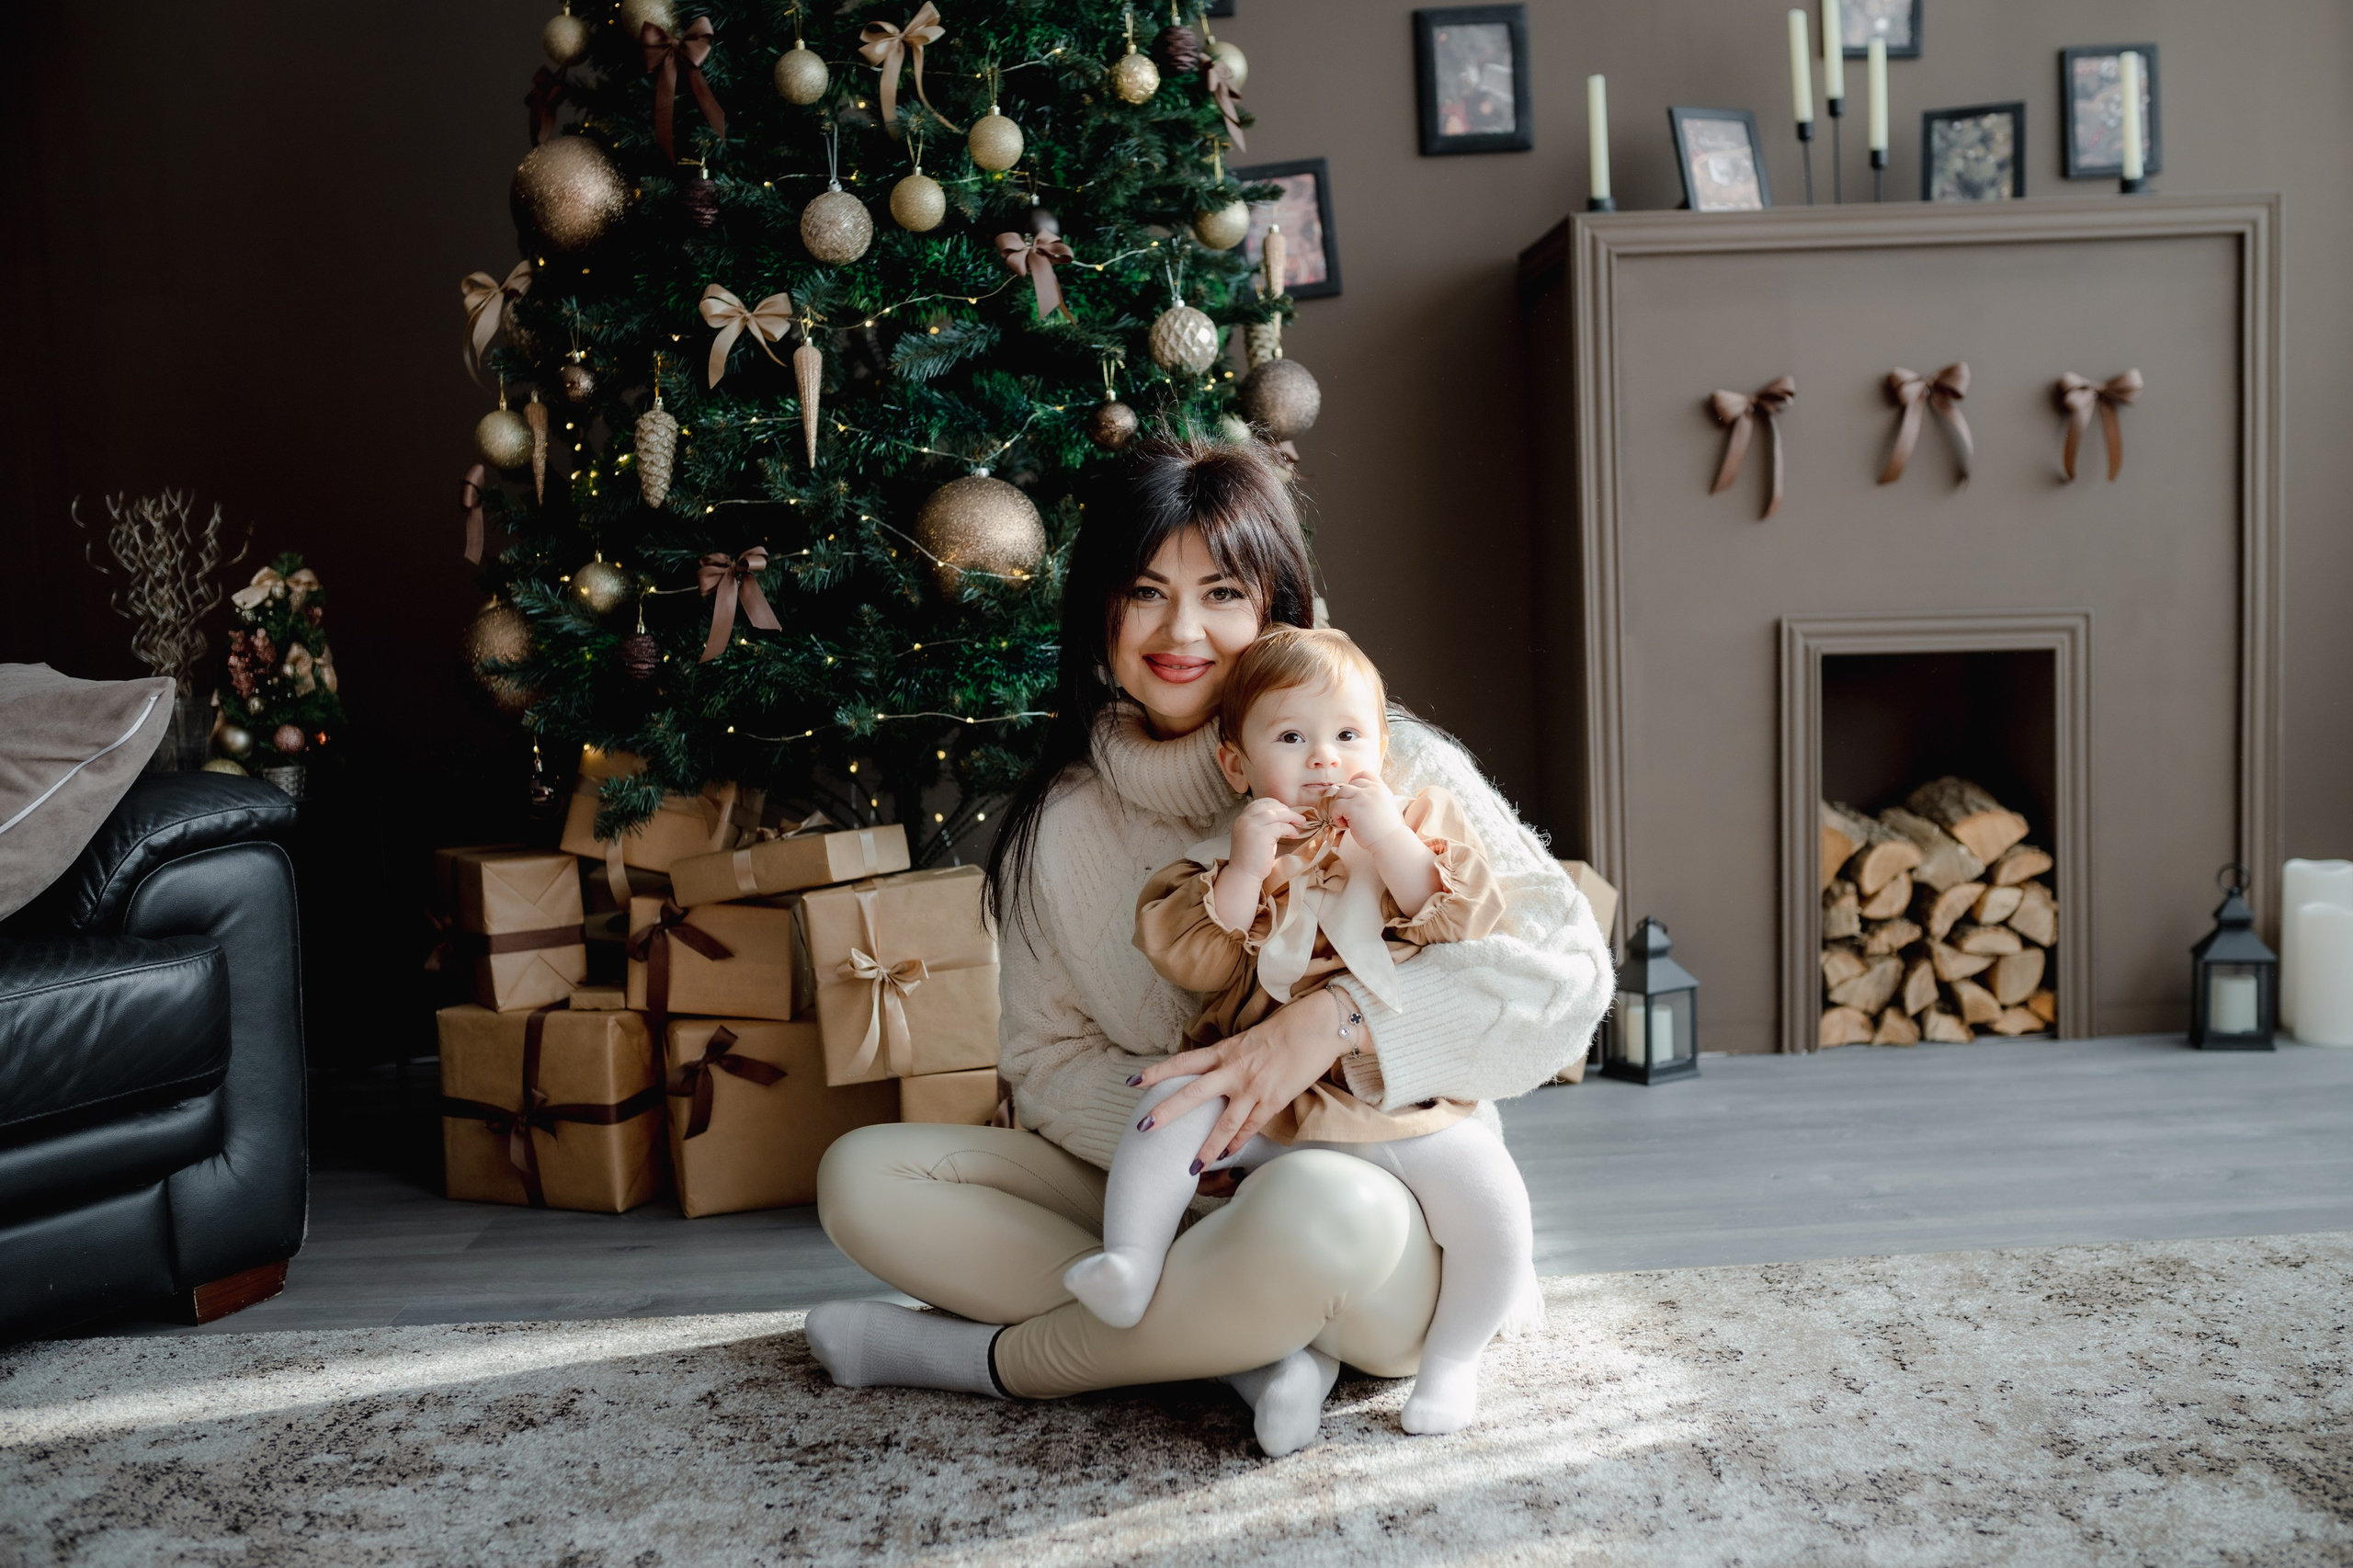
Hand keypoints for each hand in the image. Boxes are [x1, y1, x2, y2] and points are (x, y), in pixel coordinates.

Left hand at [1133, 987, 1344, 1167]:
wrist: (1318, 1026)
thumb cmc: (1284, 1029)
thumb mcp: (1247, 1040)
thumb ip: (1229, 1058)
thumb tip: (1215, 1073)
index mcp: (1224, 1051)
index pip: (1182, 1062)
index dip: (1157, 1072)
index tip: (1133, 1082)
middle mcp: (1233, 1070)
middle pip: (1192, 1093)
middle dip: (1167, 1112)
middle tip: (1143, 1127)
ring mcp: (1252, 1087)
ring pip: (1222, 1123)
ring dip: (1205, 1148)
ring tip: (1191, 1168)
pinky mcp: (1273, 1100)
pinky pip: (1250, 1128)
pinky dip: (1237, 1144)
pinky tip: (1226, 1157)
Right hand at [1227, 795, 1307, 879]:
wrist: (1244, 874)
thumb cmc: (1252, 858)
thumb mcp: (1255, 835)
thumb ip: (1263, 824)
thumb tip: (1283, 816)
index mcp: (1242, 818)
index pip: (1259, 802)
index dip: (1275, 804)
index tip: (1286, 811)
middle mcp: (1244, 820)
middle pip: (1269, 805)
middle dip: (1286, 810)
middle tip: (1297, 817)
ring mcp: (1251, 826)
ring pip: (1276, 814)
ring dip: (1291, 817)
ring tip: (1300, 822)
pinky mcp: (1261, 835)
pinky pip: (1280, 826)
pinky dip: (1290, 829)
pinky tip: (1294, 834)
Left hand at [1327, 773, 1408, 848]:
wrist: (1391, 842)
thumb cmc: (1387, 830)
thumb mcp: (1385, 807)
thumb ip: (1374, 798)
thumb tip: (1354, 798)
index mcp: (1382, 788)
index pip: (1364, 774)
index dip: (1354, 782)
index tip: (1352, 796)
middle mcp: (1373, 789)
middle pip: (1350, 784)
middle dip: (1346, 798)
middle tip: (1349, 814)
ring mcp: (1363, 796)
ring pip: (1341, 792)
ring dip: (1339, 806)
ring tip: (1345, 820)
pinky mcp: (1353, 807)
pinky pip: (1336, 805)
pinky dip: (1336, 815)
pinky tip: (1344, 825)